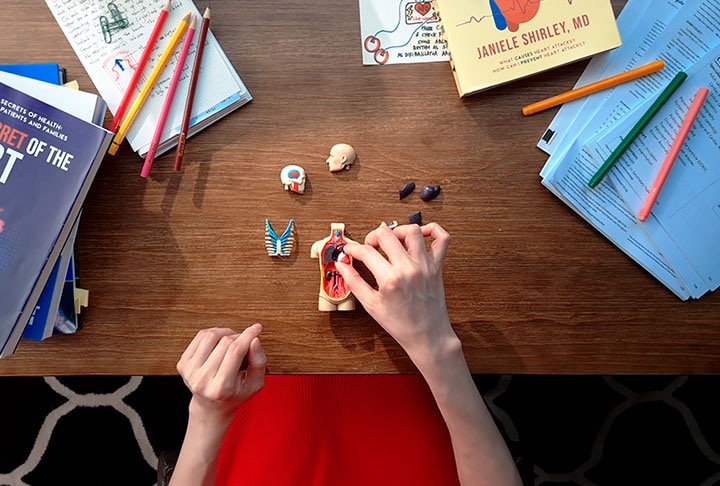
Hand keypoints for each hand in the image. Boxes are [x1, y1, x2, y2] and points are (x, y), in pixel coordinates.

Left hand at [176, 325, 266, 423]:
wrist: (210, 406)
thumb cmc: (234, 395)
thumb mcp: (254, 384)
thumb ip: (259, 362)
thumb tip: (255, 340)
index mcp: (220, 388)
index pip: (235, 351)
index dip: (248, 335)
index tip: (256, 328)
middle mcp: (201, 380)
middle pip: (224, 342)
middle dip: (239, 336)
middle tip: (245, 340)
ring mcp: (189, 372)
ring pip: (210, 335)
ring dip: (226, 332)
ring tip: (232, 340)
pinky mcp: (182, 364)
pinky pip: (200, 337)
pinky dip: (213, 334)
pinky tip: (220, 341)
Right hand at [336, 223, 456, 363]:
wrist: (427, 336)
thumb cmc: (401, 324)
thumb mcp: (371, 305)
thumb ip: (354, 282)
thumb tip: (341, 265)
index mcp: (390, 279)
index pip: (366, 252)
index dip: (353, 248)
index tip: (350, 250)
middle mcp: (409, 268)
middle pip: (386, 234)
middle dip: (372, 236)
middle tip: (369, 247)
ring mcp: (425, 265)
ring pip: (413, 230)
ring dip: (398, 230)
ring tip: (392, 240)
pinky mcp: (437, 266)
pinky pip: (442, 238)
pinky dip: (433, 230)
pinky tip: (420, 235)